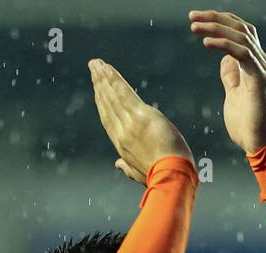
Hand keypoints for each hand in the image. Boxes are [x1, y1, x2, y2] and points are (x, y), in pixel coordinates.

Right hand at [88, 59, 192, 184]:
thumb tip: (118, 165)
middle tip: (93, 67)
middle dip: (99, 84)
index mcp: (121, 145)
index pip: (108, 118)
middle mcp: (121, 132)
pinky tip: (107, 68)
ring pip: (113, 96)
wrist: (171, 176)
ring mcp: (129, 124)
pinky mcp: (140, 116)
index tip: (97, 89)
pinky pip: (123, 94)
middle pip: (107, 104)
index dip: (101, 102)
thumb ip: (128, 167)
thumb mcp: (139, 174)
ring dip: (104, 77)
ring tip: (97, 63)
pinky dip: (114, 80)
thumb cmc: (161, 177)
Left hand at [189, 10, 265, 153]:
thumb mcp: (234, 95)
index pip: (240, 32)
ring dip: (216, 28)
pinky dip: (223, 44)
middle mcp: (262, 62)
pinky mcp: (260, 79)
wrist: (261, 145)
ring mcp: (263, 69)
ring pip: (241, 36)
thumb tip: (224, 59)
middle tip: (192, 16)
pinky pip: (242, 53)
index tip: (198, 19)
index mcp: (256, 64)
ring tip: (195, 26)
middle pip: (241, 28)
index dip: (221, 21)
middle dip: (215, 18)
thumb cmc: (248, 126)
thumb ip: (231, 76)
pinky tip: (206, 42)